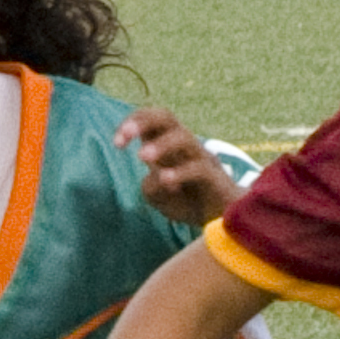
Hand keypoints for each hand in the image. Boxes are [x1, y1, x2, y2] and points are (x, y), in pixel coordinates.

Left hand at [114, 107, 237, 226]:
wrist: (222, 221)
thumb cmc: (189, 203)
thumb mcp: (160, 199)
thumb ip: (149, 188)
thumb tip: (156, 177)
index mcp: (169, 145)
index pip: (150, 119)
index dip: (131, 124)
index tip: (117, 144)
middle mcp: (185, 145)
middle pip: (166, 117)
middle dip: (142, 122)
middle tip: (124, 137)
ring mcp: (202, 158)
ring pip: (183, 137)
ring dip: (160, 145)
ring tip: (142, 157)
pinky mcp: (214, 176)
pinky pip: (197, 167)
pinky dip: (179, 172)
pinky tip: (166, 180)